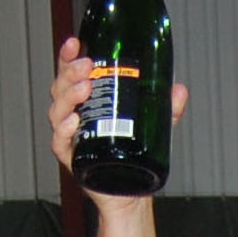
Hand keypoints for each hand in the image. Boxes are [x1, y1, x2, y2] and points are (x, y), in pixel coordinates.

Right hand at [48, 38, 187, 194]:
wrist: (131, 193)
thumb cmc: (134, 156)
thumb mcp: (154, 126)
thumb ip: (167, 107)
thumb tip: (179, 89)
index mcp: (87, 103)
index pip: (70, 74)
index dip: (68, 56)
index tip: (75, 42)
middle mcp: (74, 117)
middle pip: (61, 88)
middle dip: (71, 73)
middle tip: (88, 66)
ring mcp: (71, 138)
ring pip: (58, 111)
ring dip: (69, 96)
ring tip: (86, 88)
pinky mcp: (72, 159)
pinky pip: (59, 142)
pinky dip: (64, 130)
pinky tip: (74, 121)